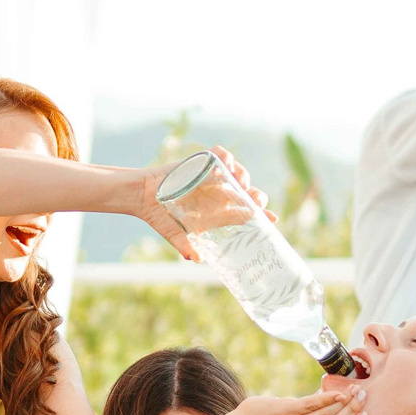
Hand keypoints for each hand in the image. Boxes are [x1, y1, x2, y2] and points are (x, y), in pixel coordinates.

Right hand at [141, 147, 263, 258]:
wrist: (143, 196)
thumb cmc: (160, 217)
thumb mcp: (174, 233)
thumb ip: (185, 245)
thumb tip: (195, 259)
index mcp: (218, 212)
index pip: (245, 213)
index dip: (262, 216)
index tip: (272, 219)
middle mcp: (218, 194)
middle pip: (248, 192)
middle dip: (257, 196)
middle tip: (255, 201)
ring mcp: (211, 177)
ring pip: (238, 173)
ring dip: (244, 176)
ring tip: (241, 182)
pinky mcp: (201, 162)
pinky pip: (220, 154)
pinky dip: (227, 157)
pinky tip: (227, 165)